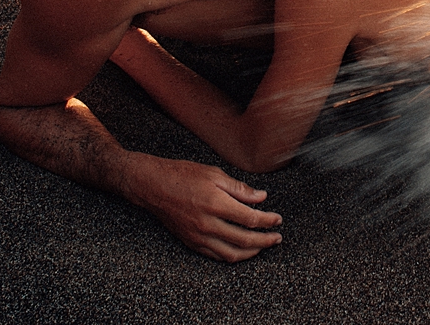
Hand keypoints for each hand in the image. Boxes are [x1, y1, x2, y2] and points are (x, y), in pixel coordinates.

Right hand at [125, 153, 281, 261]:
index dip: (268, 221)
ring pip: (231, 253)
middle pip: (245, 240)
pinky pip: (216, 256)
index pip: (251, 218)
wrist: (152, 186)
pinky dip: (232, 256)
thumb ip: (239, 188)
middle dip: (265, 240)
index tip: (277, 219)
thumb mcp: (213, 174)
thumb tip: (261, 197)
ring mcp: (198, 236)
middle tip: (276, 238)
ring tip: (263, 247)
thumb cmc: (181, 175)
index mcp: (216, 203)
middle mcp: (208, 224)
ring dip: (251, 252)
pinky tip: (241, 251)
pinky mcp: (191, 242)